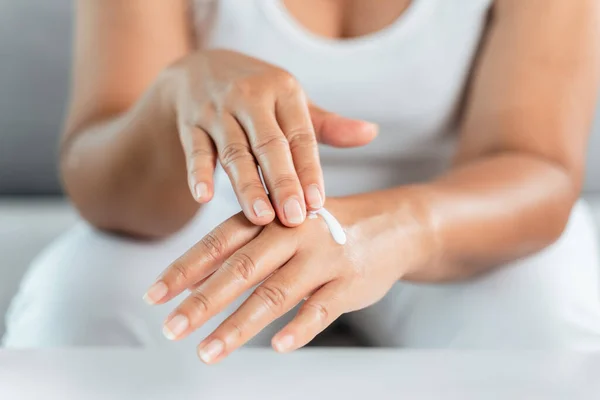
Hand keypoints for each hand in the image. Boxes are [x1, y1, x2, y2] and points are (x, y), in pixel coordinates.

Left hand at [144, 196, 430, 363]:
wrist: (390, 224)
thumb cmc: (325, 227)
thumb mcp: (284, 223)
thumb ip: (244, 245)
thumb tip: (193, 278)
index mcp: (272, 217)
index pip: (220, 242)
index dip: (185, 268)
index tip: (154, 295)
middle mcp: (294, 233)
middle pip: (242, 269)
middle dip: (203, 302)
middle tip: (171, 328)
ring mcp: (324, 258)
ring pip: (276, 294)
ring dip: (239, 325)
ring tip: (208, 352)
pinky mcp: (350, 283)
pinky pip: (321, 310)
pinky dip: (299, 329)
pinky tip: (277, 347)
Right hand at [162, 49, 377, 226]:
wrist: (202, 69)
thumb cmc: (260, 96)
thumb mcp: (293, 103)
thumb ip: (327, 125)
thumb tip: (370, 133)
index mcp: (283, 91)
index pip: (300, 136)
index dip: (309, 170)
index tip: (318, 203)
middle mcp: (250, 97)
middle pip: (268, 145)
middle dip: (282, 182)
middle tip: (293, 217)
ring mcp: (217, 110)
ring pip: (234, 152)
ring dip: (246, 185)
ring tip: (260, 217)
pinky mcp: (191, 123)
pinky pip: (195, 150)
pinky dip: (198, 173)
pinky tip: (203, 198)